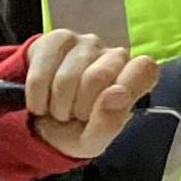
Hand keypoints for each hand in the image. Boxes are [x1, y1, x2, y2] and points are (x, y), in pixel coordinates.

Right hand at [23, 29, 158, 159]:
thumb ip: (110, 122)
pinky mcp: (57, 40)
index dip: (120, 91)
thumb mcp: (93, 140)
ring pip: (67, 77)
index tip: (103, 110)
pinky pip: (41, 72)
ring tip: (59, 110)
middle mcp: (115, 55)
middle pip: (98, 77)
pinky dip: (37, 97)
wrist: (36, 125)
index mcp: (134, 78)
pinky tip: (40, 102)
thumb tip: (118, 93)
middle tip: (76, 116)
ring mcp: (87, 43)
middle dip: (79, 107)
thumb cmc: (75, 131)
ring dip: (57, 106)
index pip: (144, 68)